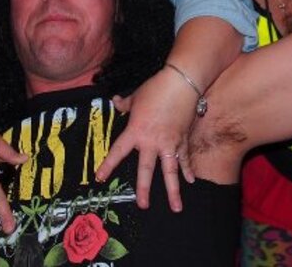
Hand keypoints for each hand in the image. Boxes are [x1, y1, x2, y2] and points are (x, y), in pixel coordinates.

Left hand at [95, 69, 196, 211]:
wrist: (181, 84)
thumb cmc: (155, 88)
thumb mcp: (136, 96)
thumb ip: (125, 104)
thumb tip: (115, 102)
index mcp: (135, 131)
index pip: (118, 152)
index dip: (108, 165)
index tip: (100, 178)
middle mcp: (151, 142)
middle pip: (146, 170)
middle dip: (144, 189)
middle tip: (143, 205)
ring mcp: (169, 143)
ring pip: (170, 171)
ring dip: (173, 191)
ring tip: (176, 208)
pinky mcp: (183, 139)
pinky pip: (184, 158)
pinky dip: (188, 169)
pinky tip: (191, 181)